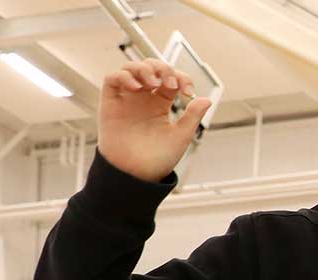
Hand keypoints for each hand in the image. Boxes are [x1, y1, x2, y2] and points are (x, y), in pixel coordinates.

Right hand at [98, 59, 211, 182]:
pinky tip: (136, 87)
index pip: (170, 78)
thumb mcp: (181, 135)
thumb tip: (207, 99)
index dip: (181, 77)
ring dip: (144, 69)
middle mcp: (143, 98)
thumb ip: (193, 116)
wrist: (137, 173)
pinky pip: (112, 78)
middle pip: (151, 67)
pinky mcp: (111, 103)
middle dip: (162, 67)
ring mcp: (127, 99)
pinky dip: (124, 76)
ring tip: (153, 84)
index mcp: (161, 104)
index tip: (188, 91)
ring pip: (131, 68)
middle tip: (170, 83)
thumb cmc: (158, 158)